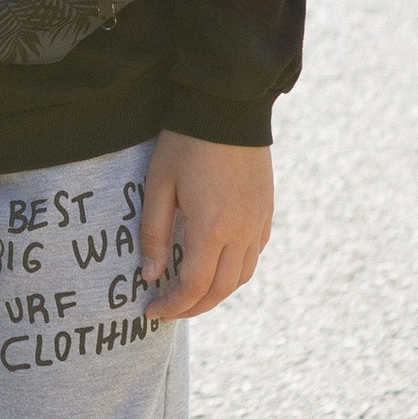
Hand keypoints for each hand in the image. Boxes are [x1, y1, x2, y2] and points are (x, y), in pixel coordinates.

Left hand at [138, 132, 274, 321]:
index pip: (193, 286)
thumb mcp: (158, 185)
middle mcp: (241, 232)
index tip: (151, 311)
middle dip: (193, 307)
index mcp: (211, 228)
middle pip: (221, 290)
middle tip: (168, 309)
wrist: (228, 107)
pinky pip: (255, 253)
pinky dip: (236, 270)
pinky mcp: (267, 210)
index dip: (172, 306)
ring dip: (216, 292)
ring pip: (242, 276)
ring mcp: (258, 222)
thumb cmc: (186, 143)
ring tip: (190, 293)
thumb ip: (153, 234)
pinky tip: (217, 265)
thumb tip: (150, 275)